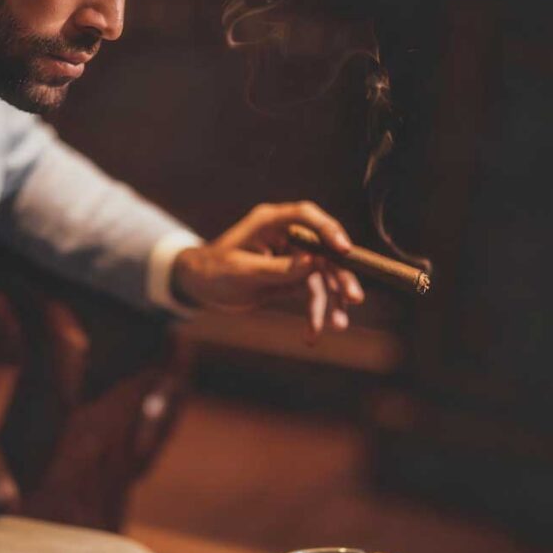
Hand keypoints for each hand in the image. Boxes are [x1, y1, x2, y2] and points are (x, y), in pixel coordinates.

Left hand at [171, 201, 364, 342]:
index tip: (344, 250)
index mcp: (271, 222)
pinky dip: (314, 314)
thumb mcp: (242, 271)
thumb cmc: (213, 270)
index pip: (306, 217)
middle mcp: (287, 236)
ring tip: (337, 326)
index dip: (329, 230)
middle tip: (353, 298)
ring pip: (322, 276)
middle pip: (323, 250)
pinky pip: (311, 294)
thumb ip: (278, 268)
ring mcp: (292, 257)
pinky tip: (312, 335)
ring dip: (331, 302)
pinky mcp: (291, 278)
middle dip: (339, 275)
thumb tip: (315, 262)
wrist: (198, 286)